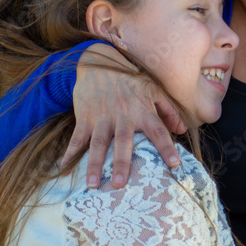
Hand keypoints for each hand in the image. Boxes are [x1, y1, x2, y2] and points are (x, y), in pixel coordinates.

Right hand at [60, 43, 185, 187]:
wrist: (100, 61)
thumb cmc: (130, 80)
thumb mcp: (154, 89)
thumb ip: (169, 110)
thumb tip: (182, 130)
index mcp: (142, 110)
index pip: (158, 130)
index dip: (166, 147)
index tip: (174, 164)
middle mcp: (122, 115)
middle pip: (123, 141)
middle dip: (121, 162)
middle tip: (119, 184)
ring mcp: (101, 117)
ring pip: (97, 143)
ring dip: (94, 164)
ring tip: (92, 183)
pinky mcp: (84, 116)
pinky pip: (77, 138)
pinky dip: (69, 154)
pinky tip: (63, 169)